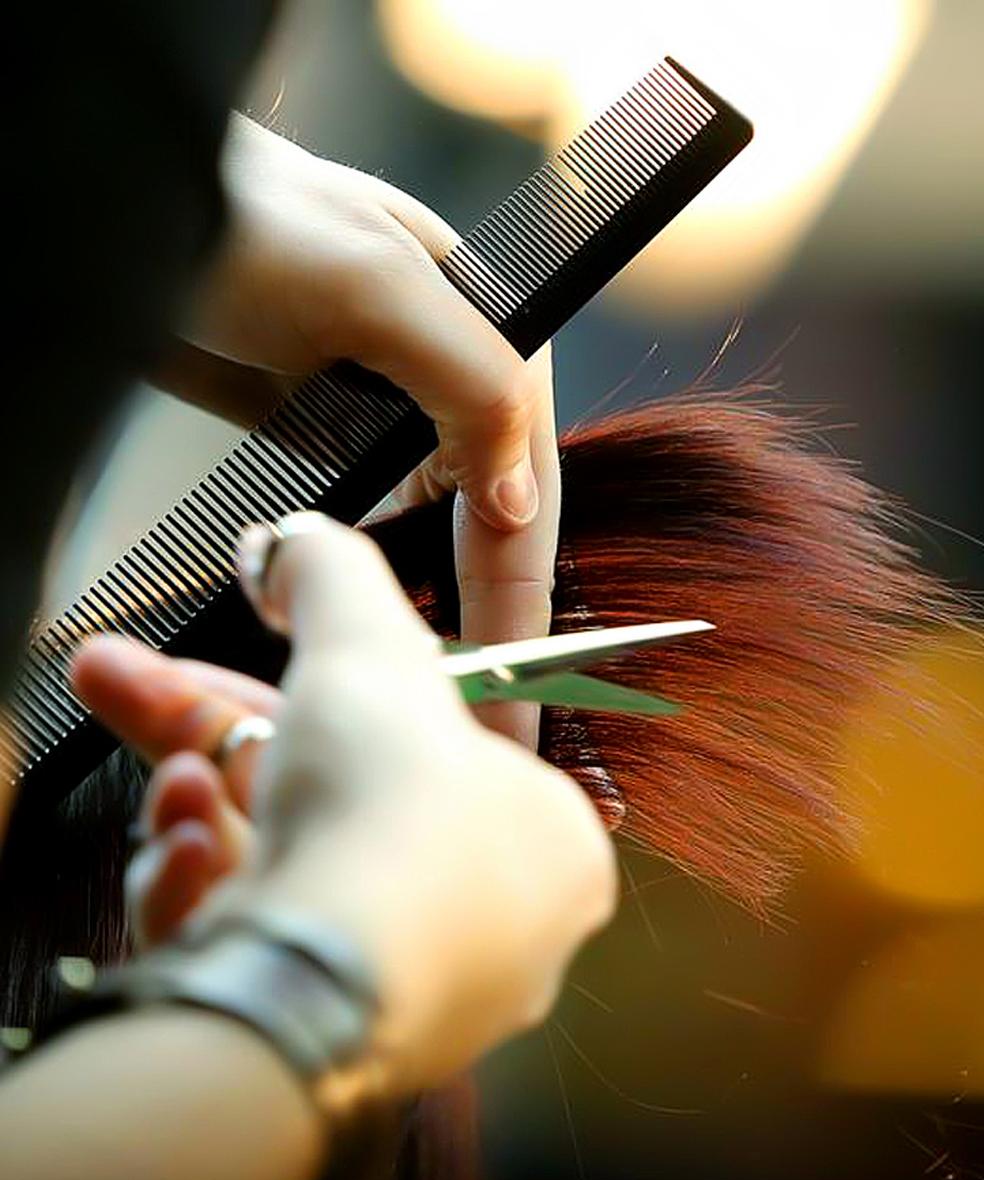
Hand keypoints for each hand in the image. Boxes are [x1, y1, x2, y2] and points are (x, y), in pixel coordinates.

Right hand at [72, 514, 615, 1093]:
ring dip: (209, 813)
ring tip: (170, 788)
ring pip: (288, 875)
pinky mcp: (328, 1041)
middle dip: (212, 733)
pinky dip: (213, 897)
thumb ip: (333, 579)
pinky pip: (266, 952)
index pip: (414, 743)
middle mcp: (493, 926)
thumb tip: (291, 541)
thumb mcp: (367, 652)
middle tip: (122, 682)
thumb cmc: (391, 822)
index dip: (308, 690)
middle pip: (332, 800)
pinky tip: (180, 865)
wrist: (327, 984)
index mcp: (545, 838)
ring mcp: (411, 992)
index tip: (235, 664)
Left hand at [161, 115, 559, 747]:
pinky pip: (378, 520)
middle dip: (490, 610)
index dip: (519, 588)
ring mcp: (391, 408)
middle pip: (492, 518)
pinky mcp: (334, 430)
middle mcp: (452, 378)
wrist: (130, 204)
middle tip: (490, 710)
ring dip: (442, 600)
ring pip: (440, 528)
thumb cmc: (244, 216)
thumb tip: (524, 503)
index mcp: (492, 335)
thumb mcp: (374, 288)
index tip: (513, 676)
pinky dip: (383, 575)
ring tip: (450, 685)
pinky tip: (388, 624)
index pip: (526, 484)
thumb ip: (473, 384)